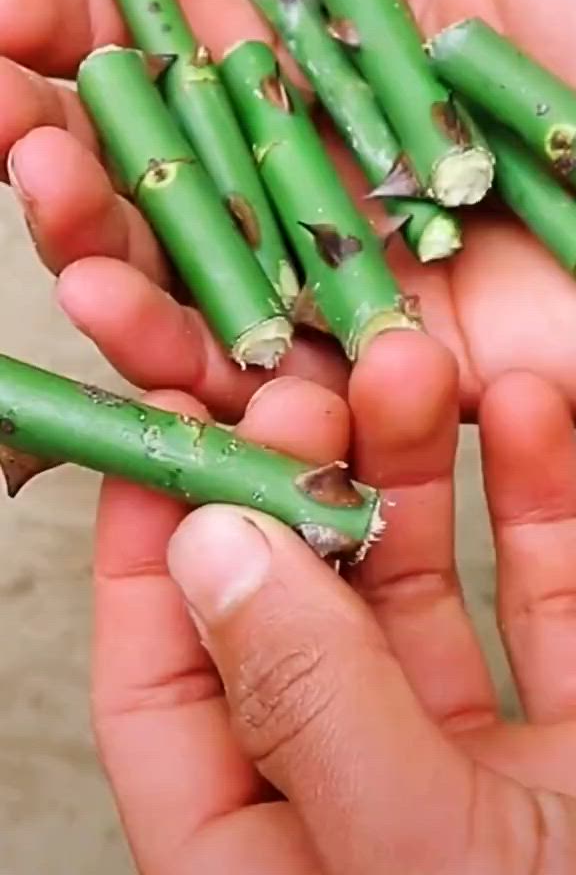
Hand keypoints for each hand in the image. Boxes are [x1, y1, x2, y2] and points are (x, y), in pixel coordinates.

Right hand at [3, 0, 575, 420]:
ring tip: (31, 177)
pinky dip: (170, 348)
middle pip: (166, 181)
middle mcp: (328, 188)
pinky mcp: (379, 373)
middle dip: (65, 140)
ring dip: (90, 241)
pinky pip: (254, 376)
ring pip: (185, 283)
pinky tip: (96, 301)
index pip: (182, 67)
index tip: (15, 17)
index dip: (94, 40)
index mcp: (343, 82)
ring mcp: (347, 284)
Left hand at [92, 334, 575, 873]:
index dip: (149, 562)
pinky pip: (549, 604)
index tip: (161, 441)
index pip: (167, 700)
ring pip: (422, 593)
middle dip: (299, 490)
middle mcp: (366, 808)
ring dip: (417, 474)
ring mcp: (477, 772)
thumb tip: (211, 554)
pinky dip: (543, 505)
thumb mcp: (429, 862)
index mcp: (281, 870)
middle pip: (297, 621)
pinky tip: (529, 417)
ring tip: (415, 374)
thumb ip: (313, 712)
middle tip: (308, 391)